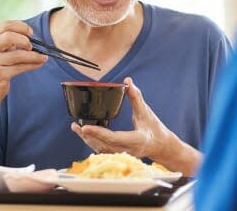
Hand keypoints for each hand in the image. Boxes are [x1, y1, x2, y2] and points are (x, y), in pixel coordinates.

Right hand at [0, 20, 47, 106]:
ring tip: (43, 57)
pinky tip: (39, 64)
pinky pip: (20, 67)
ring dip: (34, 56)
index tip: (31, 32)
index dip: (20, 26)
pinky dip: (32, 65)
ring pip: (18, 55)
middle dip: (24, 40)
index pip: (5, 25)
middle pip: (9, 37)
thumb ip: (10, 41)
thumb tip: (31, 37)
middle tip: (32, 46)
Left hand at [71, 77, 200, 174]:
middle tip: (75, 126)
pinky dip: (93, 142)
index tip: (85, 127)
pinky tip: (85, 135)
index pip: (113, 138)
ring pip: (101, 149)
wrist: (161, 146)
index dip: (98, 133)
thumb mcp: (146, 112)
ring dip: (87, 140)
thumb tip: (128, 81)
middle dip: (87, 136)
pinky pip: (103, 150)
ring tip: (76, 128)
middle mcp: (127, 149)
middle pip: (103, 145)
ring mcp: (123, 154)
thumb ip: (136, 97)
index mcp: (136, 140)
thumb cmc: (155, 128)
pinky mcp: (119, 154)